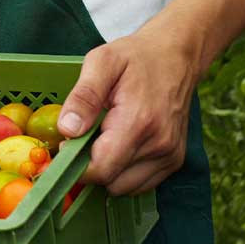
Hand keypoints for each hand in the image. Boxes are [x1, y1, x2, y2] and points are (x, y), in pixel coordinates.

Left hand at [57, 30, 205, 194]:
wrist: (178, 56)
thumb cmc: (137, 57)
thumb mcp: (102, 62)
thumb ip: (84, 97)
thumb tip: (68, 130)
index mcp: (139, 122)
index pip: (101, 169)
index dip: (75, 165)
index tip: (67, 146)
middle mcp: (160, 144)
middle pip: (110, 181)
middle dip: (90, 166)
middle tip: (86, 137)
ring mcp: (170, 155)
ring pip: (124, 188)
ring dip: (108, 171)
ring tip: (106, 138)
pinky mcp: (175, 161)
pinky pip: (140, 184)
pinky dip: (125, 173)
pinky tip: (122, 146)